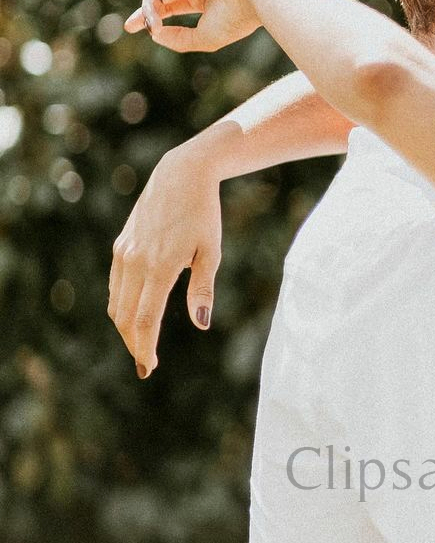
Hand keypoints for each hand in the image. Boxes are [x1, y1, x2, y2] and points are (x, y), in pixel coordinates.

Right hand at [109, 145, 222, 376]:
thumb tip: (201, 324)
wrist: (182, 175)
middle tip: (146, 362)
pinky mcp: (121, 244)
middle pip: (125, 316)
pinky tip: (136, 312)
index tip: (149, 367)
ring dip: (125, 326)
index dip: (145, 347)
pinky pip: (116, 284)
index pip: (145, 319)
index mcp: (160, 266)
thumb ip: (203, 289)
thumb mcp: (211, 251)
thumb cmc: (204, 214)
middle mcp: (135, 261)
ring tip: (142, 342)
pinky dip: (122, 304)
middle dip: (134, 343)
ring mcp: (124, 252)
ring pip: (116, 302)